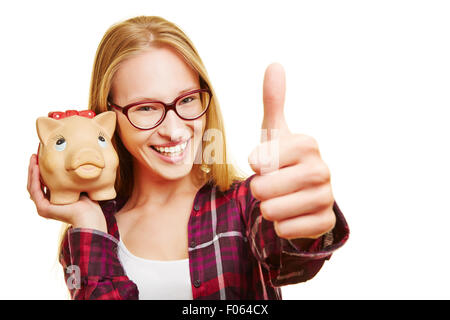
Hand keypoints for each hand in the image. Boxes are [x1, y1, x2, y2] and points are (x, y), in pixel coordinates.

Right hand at [27, 154, 106, 231]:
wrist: (90, 214)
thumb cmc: (88, 202)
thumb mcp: (76, 186)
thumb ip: (68, 179)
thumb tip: (69, 164)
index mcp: (51, 200)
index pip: (41, 183)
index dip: (39, 170)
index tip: (39, 157)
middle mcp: (45, 204)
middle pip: (35, 183)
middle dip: (33, 169)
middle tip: (34, 155)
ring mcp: (42, 207)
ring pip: (32, 186)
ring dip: (32, 171)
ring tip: (33, 158)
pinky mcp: (43, 208)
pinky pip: (35, 190)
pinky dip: (34, 178)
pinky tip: (36, 168)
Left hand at [248, 63, 335, 239]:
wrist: (303, 191)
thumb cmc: (284, 159)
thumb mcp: (276, 131)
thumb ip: (274, 100)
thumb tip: (274, 64)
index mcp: (307, 144)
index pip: (259, 161)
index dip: (255, 164)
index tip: (265, 162)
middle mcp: (322, 169)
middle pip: (261, 188)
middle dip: (258, 189)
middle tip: (273, 183)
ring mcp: (326, 197)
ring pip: (271, 212)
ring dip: (268, 208)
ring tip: (281, 197)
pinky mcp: (325, 222)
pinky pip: (284, 230)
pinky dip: (280, 225)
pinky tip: (291, 213)